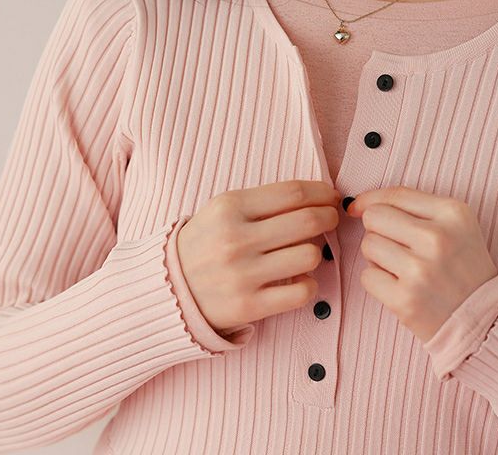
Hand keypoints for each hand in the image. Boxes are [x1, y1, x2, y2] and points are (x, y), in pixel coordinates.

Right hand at [176, 180, 340, 333]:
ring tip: (306, 251)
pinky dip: (308, 285)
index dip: (322, 192)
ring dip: (317, 252)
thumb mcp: (223, 209)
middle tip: (330, 219)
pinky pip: (301, 293)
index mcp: (230, 207)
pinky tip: (298, 279)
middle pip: (308, 221)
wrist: (167, 288)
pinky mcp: (248, 306)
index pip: (293, 192)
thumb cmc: (205, 242)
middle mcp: (236, 238)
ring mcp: (242, 274)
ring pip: (309, 256)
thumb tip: (317, 196)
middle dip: (329, 217)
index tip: (331, 196)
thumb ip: (264, 202)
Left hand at [348, 186, 497, 343]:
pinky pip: (367, 276)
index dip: (370, 199)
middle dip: (377, 230)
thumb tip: (357, 205)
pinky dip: (378, 282)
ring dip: (377, 257)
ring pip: (368, 245)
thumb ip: (412, 207)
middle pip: (374, 217)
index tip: (359, 208)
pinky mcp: (406, 300)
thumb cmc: (463, 267)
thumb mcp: (456, 225)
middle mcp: (438, 238)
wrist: (486, 319)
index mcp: (453, 213)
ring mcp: (421, 270)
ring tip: (401, 268)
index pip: (395, 194)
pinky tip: (400, 287)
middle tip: (397, 246)